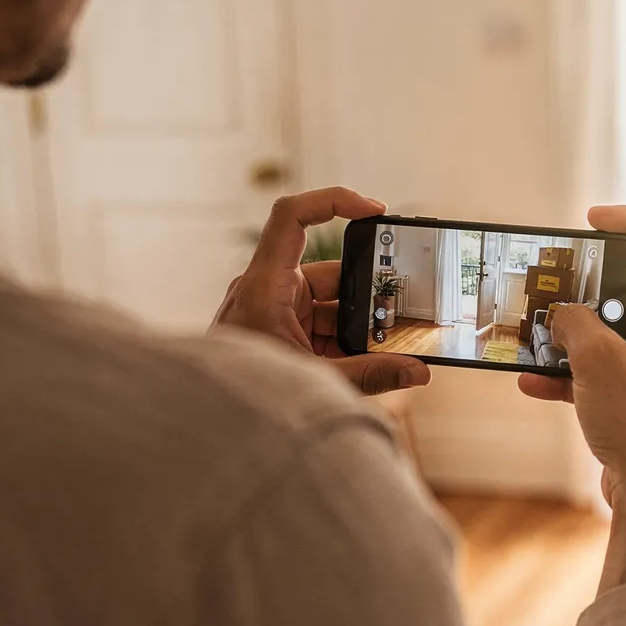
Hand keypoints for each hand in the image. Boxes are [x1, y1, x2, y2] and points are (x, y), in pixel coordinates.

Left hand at [212, 187, 429, 395]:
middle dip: (368, 297)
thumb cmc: (245, 398)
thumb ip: (371, 375)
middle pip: (331, 273)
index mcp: (266, 286)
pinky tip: (366, 362)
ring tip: (386, 350)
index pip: (292, 217)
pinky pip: (321, 325)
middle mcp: (268, 289)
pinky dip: (343, 341)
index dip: (334, 201)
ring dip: (357, 327)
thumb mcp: (316, 381)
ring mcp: (273, 310)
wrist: (208, 425)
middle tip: (400, 314)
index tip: (375, 211)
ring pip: (330, 304)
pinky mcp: (279, 330)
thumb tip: (418, 372)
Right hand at [519, 206, 625, 511]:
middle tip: (555, 290)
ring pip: (623, 340)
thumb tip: (562, 314)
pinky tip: (535, 382)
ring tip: (537, 338)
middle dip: (590, 296)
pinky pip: (618, 376)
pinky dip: (582, 376)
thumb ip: (574, 322)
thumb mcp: (596, 360)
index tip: (594, 218)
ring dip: (578, 341)